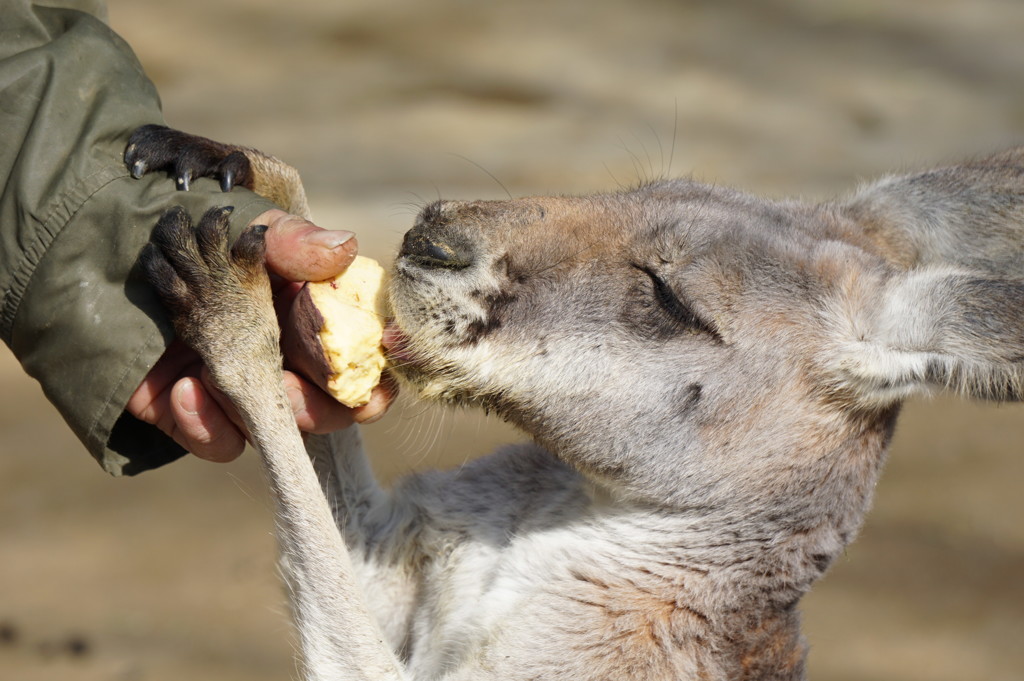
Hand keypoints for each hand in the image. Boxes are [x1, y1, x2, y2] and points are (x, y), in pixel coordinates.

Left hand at [127, 209, 395, 461]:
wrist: (92, 235)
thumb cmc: (184, 225)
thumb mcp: (241, 222)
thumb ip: (290, 238)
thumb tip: (345, 248)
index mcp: (304, 315)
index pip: (356, 361)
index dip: (373, 382)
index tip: (375, 386)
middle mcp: (276, 355)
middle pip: (324, 409)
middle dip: (319, 408)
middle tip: (293, 388)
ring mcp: (231, 385)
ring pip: (272, 429)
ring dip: (262, 413)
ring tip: (224, 378)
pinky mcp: (185, 411)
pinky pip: (213, 441)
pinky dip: (206, 424)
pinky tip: (184, 385)